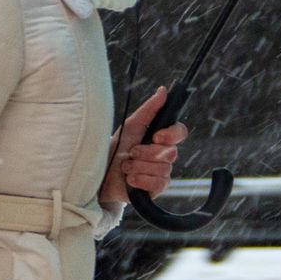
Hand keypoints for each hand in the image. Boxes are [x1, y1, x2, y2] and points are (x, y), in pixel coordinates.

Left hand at [100, 87, 188, 203]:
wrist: (100, 173)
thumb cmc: (117, 147)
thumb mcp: (131, 125)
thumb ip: (149, 109)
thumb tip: (163, 90)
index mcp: (161, 138)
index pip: (180, 132)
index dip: (171, 134)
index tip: (155, 136)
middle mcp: (164, 155)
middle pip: (170, 153)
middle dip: (145, 153)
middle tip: (130, 152)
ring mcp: (162, 173)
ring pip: (162, 169)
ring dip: (138, 167)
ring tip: (126, 167)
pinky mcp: (156, 189)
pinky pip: (158, 184)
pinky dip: (140, 180)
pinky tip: (130, 179)